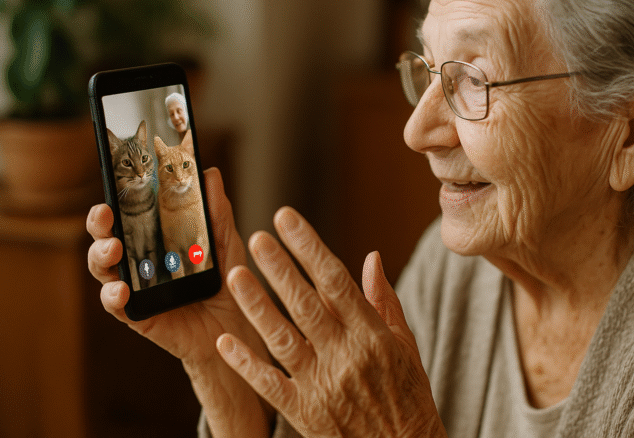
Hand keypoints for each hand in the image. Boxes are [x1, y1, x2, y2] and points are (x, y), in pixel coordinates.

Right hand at [87, 168, 271, 435]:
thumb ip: (218, 213)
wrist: (238, 329)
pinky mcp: (139, 316)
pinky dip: (112, 296)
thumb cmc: (229, 282)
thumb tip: (210, 174)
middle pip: (106, 236)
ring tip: (114, 248)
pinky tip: (120, 290)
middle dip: (99, 223)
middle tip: (105, 213)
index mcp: (157, 238)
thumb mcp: (227, 243)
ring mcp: (136, 288)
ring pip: (103, 269)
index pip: (129, 214)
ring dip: (100, 255)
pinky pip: (116, 306)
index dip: (116, 198)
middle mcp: (140, 260)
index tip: (116, 183)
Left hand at [216, 207, 446, 437]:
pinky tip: (226, 341)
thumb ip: (384, 300)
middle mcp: (346, 356)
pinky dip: (246, 363)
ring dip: (256, 306)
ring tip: (235, 275)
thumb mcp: (405, 344)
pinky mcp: (305, 413)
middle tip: (257, 237)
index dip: (309, 247)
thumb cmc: (407, 395)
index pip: (336, 280)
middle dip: (279, 268)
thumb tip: (371, 257)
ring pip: (282, 338)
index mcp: (372, 335)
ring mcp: (322, 385)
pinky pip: (270, 384)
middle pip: (305, 304)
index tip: (287, 220)